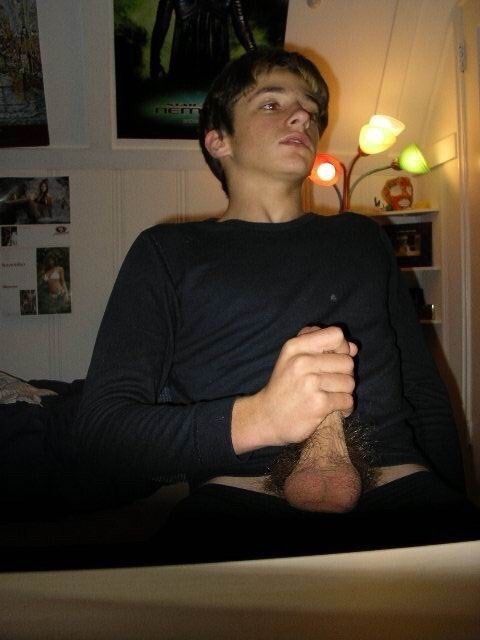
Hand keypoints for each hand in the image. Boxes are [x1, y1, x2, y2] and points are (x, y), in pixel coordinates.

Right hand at [232, 325, 357, 453]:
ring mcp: (310, 383)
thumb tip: (354, 347)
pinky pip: (348, 400)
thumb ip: (319, 344)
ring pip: (350, 382)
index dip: (342, 347)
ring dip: (345, 392)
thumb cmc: (284, 385)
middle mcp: (302, 361)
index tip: (335, 360)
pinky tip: (334, 409)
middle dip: (345, 374)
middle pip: (347, 361)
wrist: (266, 417)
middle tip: (332, 384)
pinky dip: (345, 407)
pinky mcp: (318, 404)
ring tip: (331, 396)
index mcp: (295, 346)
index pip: (336, 335)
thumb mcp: (292, 357)